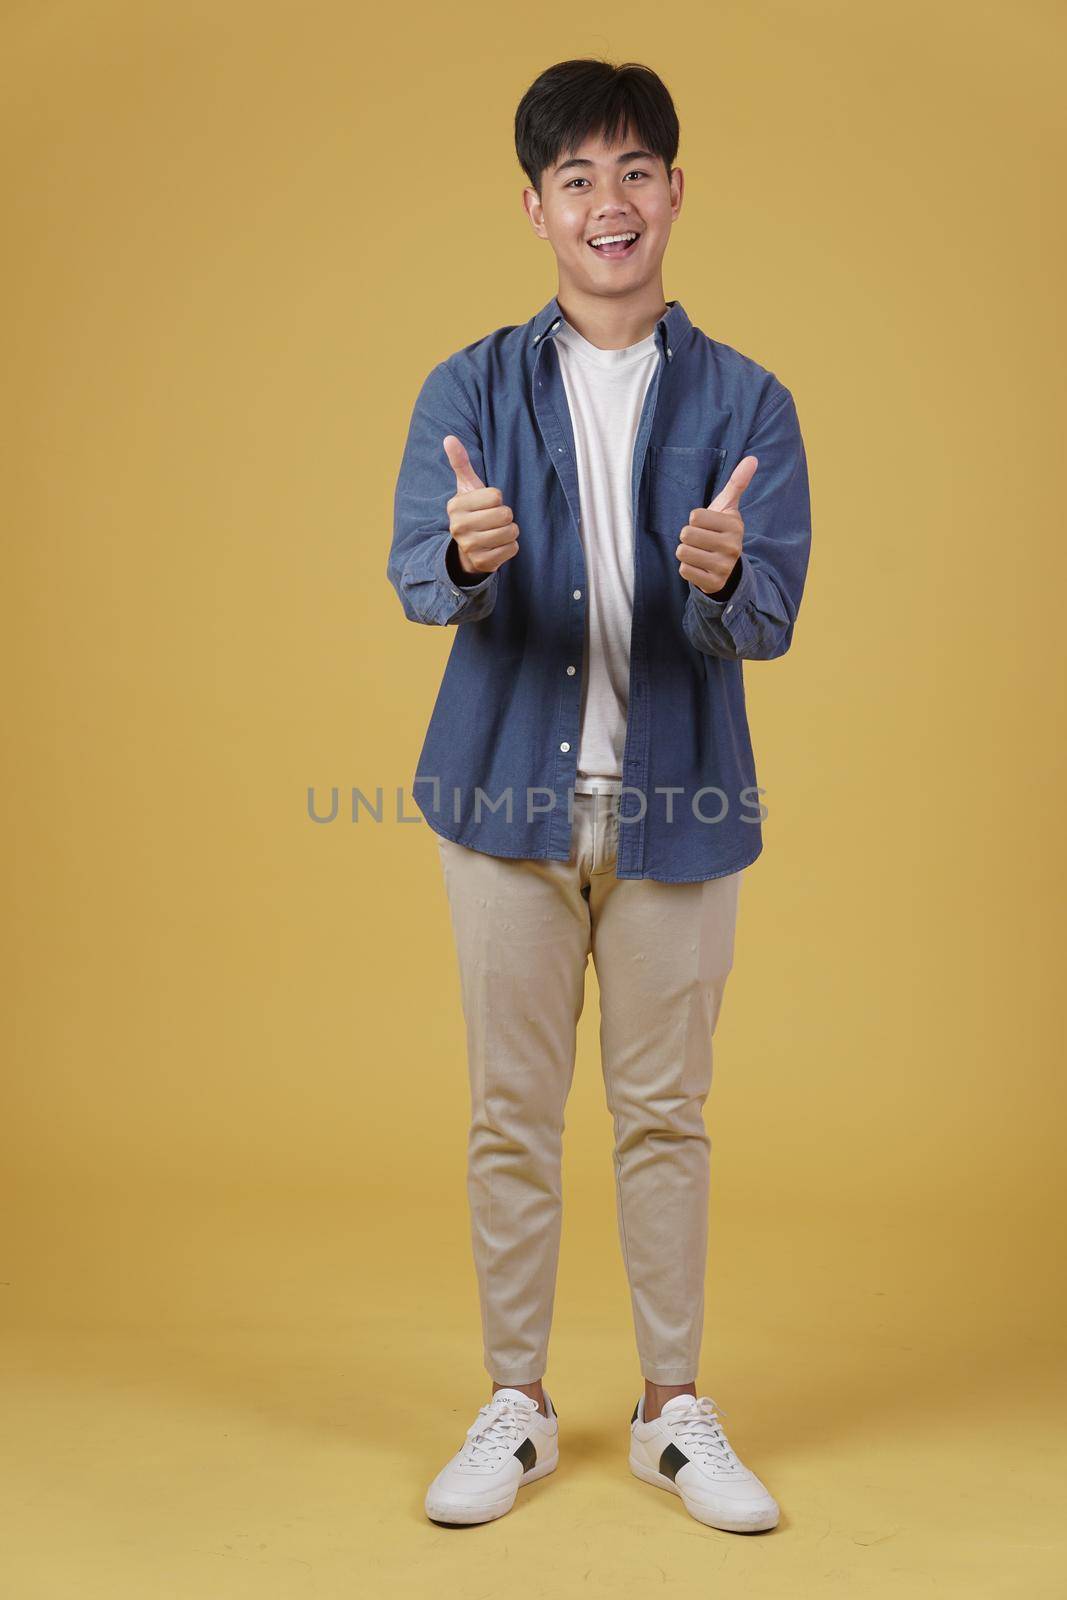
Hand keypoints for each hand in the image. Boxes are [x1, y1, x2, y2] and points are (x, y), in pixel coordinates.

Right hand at [443, 436, 519, 576]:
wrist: (466, 548)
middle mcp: (458, 527)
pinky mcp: (482, 563)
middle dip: (506, 516)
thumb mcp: (465, 487)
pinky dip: (510, 547)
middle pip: (505, 514)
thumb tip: (449, 438)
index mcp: (455, 506)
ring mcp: (469, 547)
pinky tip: (498, 546)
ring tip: (497, 532)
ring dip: (510, 532)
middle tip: (494, 520)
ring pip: (511, 532)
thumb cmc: (472, 511)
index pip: (496, 496)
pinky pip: (512, 549)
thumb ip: (460, 463)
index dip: (497, 499)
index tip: (486, 504)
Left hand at [676, 454, 757, 595]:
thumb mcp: (729, 507)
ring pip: (683, 552)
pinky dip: (688, 568)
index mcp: (734, 526)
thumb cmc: (721, 531)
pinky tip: (700, 567)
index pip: (694, 516)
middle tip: (701, 541)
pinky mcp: (714, 583)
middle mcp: (732, 547)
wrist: (727, 567)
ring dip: (686, 552)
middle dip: (688, 537)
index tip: (707, 526)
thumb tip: (752, 458)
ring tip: (700, 553)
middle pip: (686, 534)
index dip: (695, 520)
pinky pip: (684, 570)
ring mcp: (724, 567)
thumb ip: (738, 483)